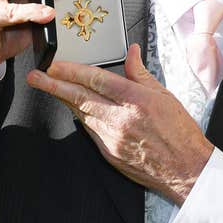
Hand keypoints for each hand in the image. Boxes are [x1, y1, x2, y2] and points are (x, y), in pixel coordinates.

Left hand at [27, 45, 213, 204]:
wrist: (185, 169)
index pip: (96, 79)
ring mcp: (112, 139)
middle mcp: (120, 119)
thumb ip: (141, 73)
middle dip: (54, 85)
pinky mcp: (109, 154)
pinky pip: (89, 130)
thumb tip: (131, 53)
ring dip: (64, 100)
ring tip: (49, 88)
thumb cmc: (179, 132)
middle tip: (37, 76)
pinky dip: (80, 116)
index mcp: (136, 100)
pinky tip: (73, 108)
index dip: (72, 70)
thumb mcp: (164, 95)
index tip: (57, 64)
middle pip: (79, 97)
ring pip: (81, 114)